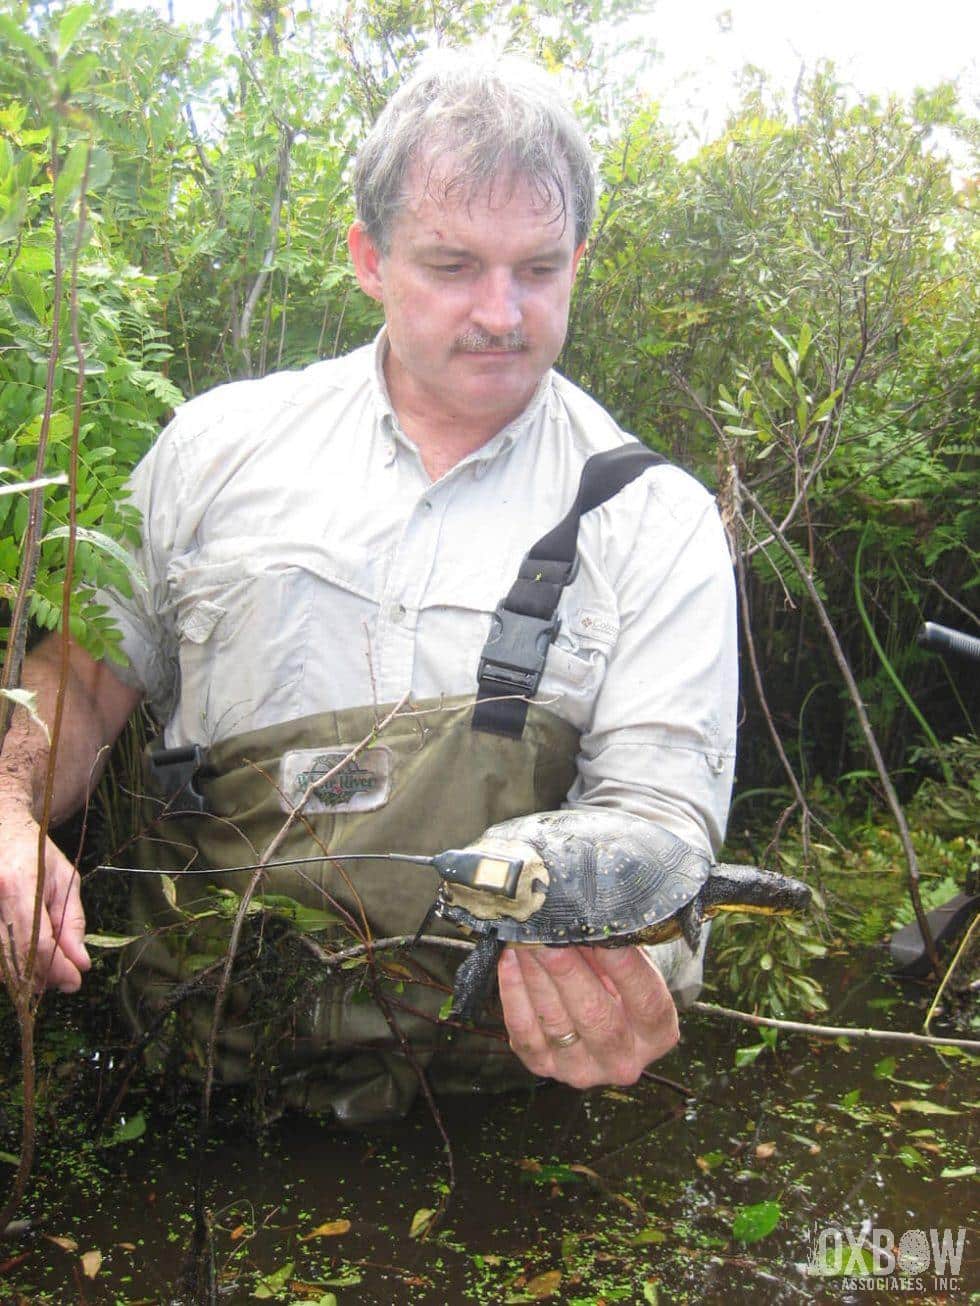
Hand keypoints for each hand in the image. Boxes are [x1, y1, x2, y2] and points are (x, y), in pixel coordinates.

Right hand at [0, 805, 89, 992]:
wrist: (2, 828)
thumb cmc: (36, 852)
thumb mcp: (65, 880)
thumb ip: (72, 923)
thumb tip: (80, 963)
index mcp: (18, 884)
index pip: (37, 942)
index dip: (57, 968)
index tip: (75, 982)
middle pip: (14, 957)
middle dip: (42, 976)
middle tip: (63, 980)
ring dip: (23, 975)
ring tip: (46, 969)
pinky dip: (7, 965)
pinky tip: (24, 960)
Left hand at [498, 943, 678, 1088]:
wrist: (598, 1014)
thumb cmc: (619, 980)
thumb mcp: (632, 964)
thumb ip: (618, 949)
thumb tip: (590, 921)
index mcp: (657, 1035)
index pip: (646, 1001)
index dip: (623, 966)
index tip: (600, 933)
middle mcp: (621, 1060)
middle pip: (595, 1016)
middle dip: (567, 970)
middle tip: (547, 935)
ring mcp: (580, 1069)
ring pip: (555, 1021)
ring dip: (536, 974)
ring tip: (525, 938)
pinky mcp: (543, 1066)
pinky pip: (523, 1030)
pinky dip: (513, 992)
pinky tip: (511, 959)